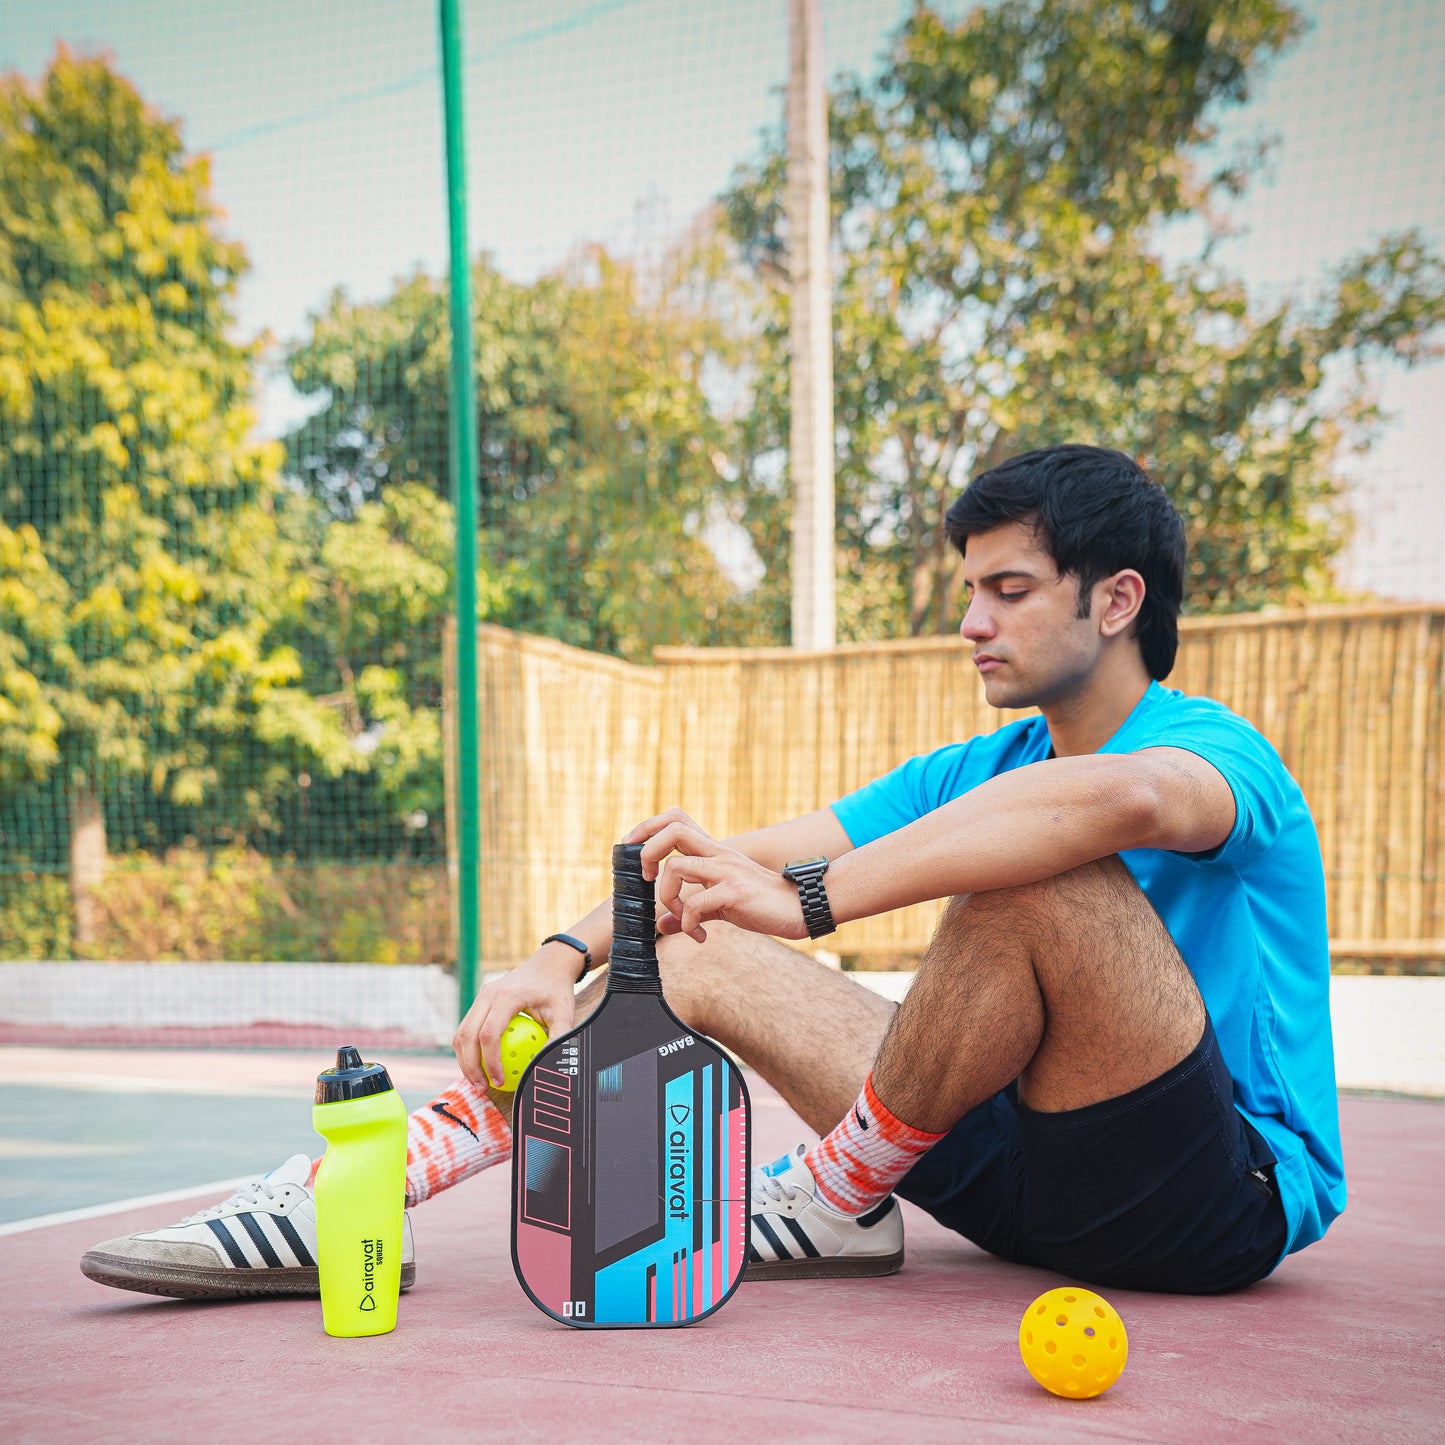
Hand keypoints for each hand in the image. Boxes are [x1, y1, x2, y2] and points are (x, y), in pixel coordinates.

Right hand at [453, 945, 579, 1088]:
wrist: (550, 963)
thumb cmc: (557, 991)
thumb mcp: (564, 1014)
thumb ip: (557, 1040)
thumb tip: (548, 1070)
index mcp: (506, 996)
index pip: (489, 1034)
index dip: (490, 1061)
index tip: (500, 1081)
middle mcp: (488, 994)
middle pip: (467, 1035)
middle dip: (470, 1066)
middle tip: (482, 1088)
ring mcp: (481, 995)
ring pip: (462, 1032)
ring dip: (465, 1060)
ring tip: (478, 1082)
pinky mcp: (480, 1000)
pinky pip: (467, 1027)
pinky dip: (469, 1049)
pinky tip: (480, 1068)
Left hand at [626, 807, 807, 942]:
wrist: (799, 908)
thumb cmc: (761, 904)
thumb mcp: (719, 906)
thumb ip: (691, 911)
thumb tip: (663, 924)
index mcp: (713, 852)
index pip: (676, 820)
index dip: (648, 828)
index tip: (632, 850)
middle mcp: (718, 854)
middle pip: (673, 830)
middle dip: (647, 852)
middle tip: (646, 878)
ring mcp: (727, 871)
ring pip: (677, 867)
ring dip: (668, 897)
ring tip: (681, 919)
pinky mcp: (735, 892)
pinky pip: (696, 903)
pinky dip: (688, 924)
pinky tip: (699, 935)